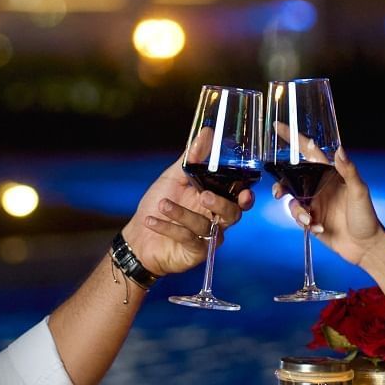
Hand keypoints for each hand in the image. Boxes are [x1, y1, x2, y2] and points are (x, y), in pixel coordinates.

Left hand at [121, 145, 253, 277]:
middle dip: (222, 204)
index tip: (245, 189)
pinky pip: (188, 238)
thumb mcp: (173, 177)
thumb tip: (207, 132)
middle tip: (204, 196)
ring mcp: (208, 237)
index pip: (238, 195)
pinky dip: (169, 227)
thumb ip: (192, 158)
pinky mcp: (196, 252)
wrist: (138, 236)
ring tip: (163, 204)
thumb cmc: (157, 204)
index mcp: (216, 198)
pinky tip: (152, 220)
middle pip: (233, 213)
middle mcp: (216, 218)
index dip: (246, 194)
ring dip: (183, 214)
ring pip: (207, 226)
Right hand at [277, 144, 384, 266]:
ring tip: (309, 220)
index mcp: (330, 173)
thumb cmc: (366, 217)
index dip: (294, 137)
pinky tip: (318, 228)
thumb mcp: (359, 192)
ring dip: (297, 210)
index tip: (278, 126)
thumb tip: (339, 149)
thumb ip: (349, 171)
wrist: (365, 247)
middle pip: (292, 177)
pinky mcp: (311, 218)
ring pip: (292, 199)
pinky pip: (298, 216)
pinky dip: (305, 223)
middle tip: (280, 192)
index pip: (309, 151)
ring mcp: (315, 202)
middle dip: (281, 184)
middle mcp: (319, 185)